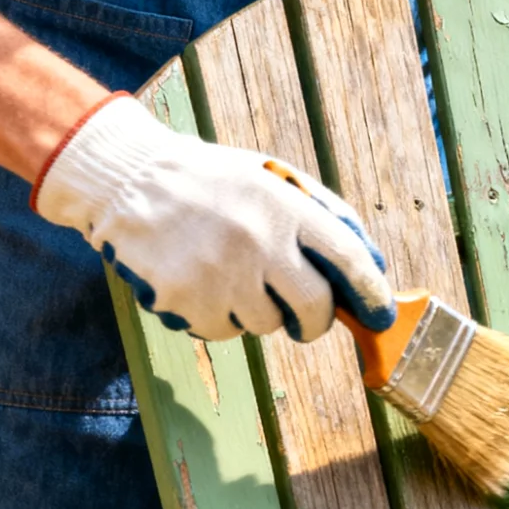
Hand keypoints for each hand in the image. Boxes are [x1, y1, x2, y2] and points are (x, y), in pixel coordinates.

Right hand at [34, 95, 394, 340]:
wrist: (128, 179)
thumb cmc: (211, 182)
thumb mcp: (272, 178)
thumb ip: (324, 215)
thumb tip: (372, 264)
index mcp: (284, 207)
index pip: (347, 258)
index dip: (371, 293)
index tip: (380, 315)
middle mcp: (257, 241)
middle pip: (314, 307)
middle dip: (317, 322)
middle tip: (307, 321)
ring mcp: (219, 274)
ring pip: (266, 324)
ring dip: (260, 312)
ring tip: (231, 274)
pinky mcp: (185, 300)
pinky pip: (224, 331)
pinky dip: (220, 317)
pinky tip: (202, 282)